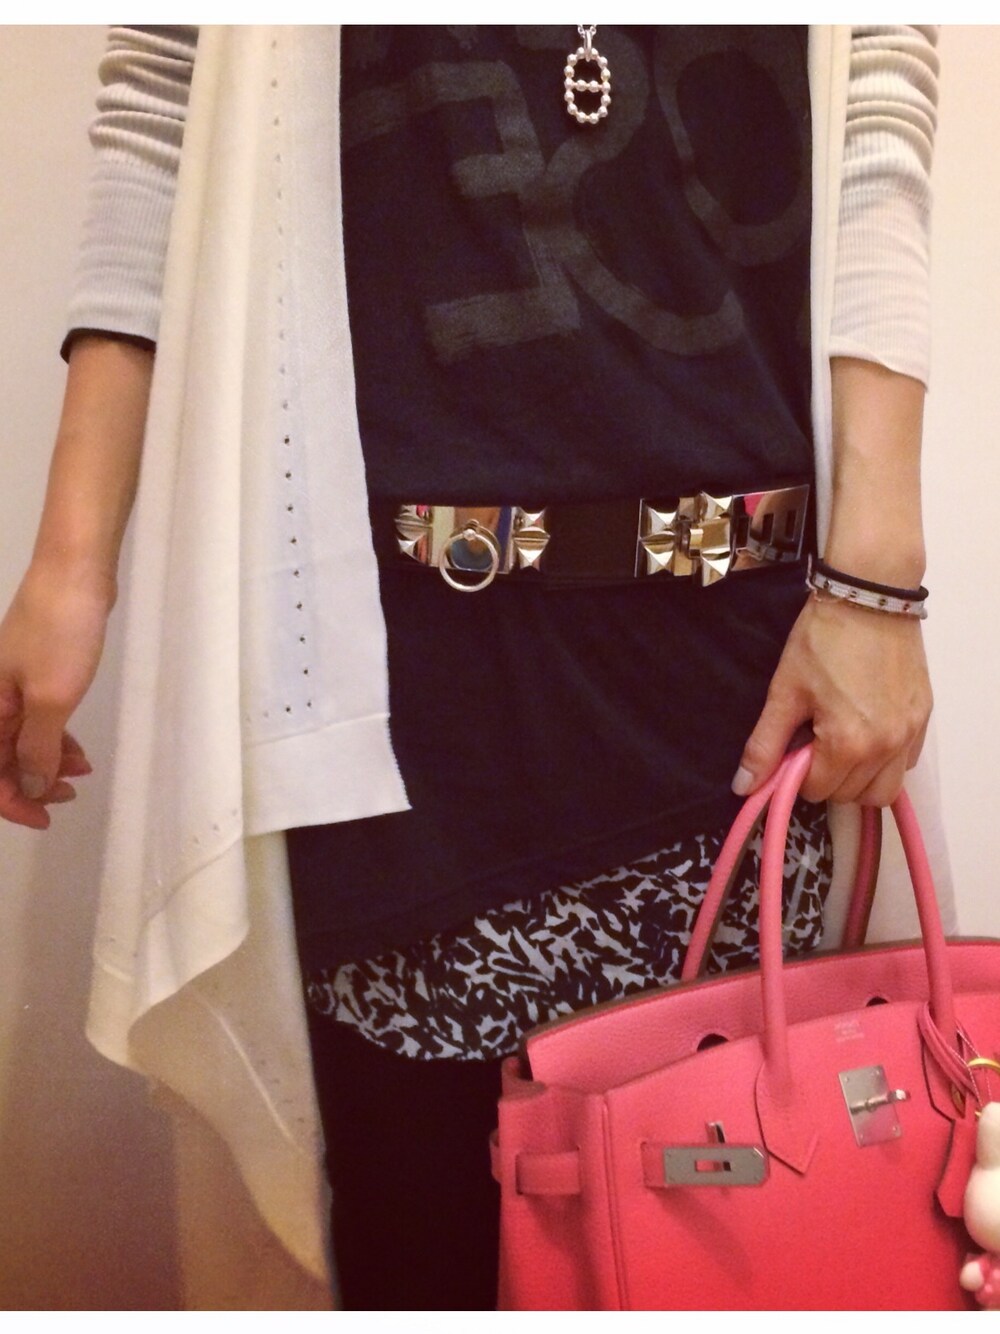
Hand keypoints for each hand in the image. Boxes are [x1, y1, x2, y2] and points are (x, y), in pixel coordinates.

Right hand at [0, 562, 110, 828]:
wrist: (75, 572)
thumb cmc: (60, 633)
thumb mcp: (50, 699)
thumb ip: (37, 748)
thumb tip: (30, 787)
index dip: (13, 802)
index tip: (46, 818)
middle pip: (0, 759)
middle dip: (31, 784)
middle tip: (68, 797)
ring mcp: (11, 683)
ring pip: (20, 739)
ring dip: (47, 761)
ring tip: (82, 771)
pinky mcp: (34, 670)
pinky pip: (36, 718)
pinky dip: (54, 737)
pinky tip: (77, 747)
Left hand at [732, 594, 931, 806]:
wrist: (869, 595)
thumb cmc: (822, 640)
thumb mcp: (785, 691)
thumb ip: (765, 745)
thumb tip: (744, 787)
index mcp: (849, 743)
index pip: (816, 791)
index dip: (796, 772)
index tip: (793, 742)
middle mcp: (887, 747)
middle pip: (851, 796)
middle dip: (826, 777)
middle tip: (814, 738)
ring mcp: (910, 734)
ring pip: (883, 789)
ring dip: (858, 778)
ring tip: (840, 741)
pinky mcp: (924, 718)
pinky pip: (905, 764)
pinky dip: (884, 761)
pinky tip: (866, 731)